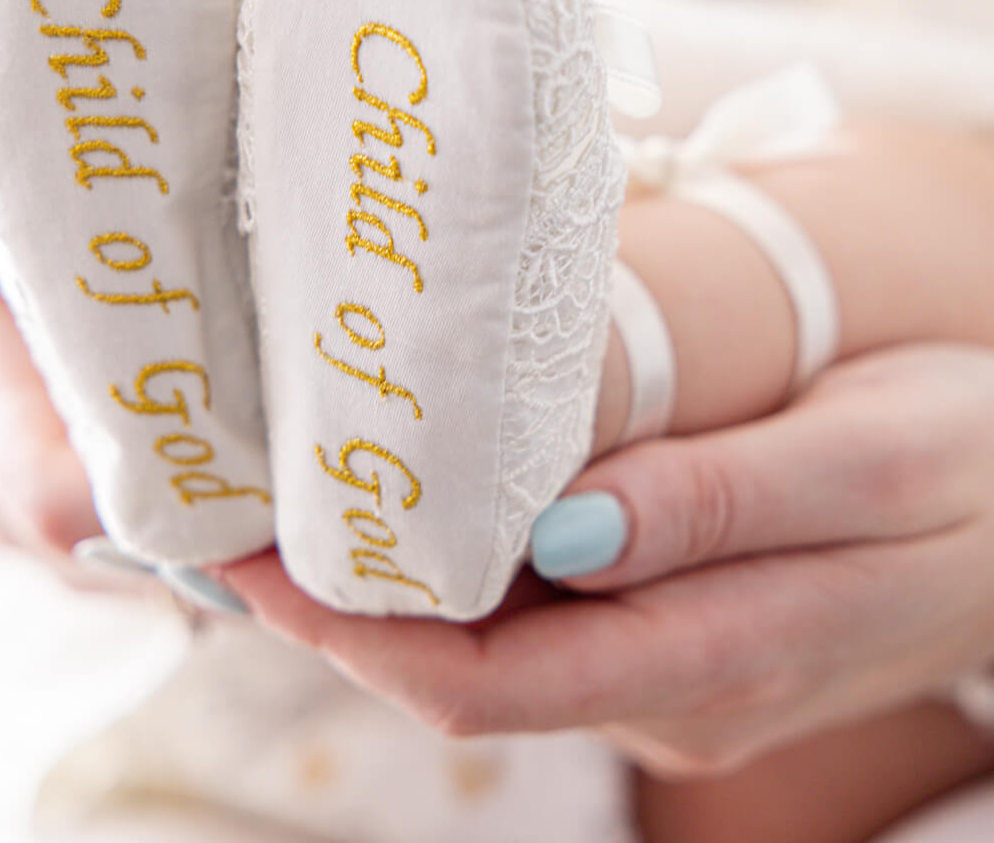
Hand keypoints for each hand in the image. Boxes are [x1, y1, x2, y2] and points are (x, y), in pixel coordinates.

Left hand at [218, 344, 993, 776]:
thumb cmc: (964, 466)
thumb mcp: (869, 463)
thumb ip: (723, 505)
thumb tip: (568, 533)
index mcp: (718, 657)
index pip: (491, 685)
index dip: (355, 636)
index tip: (249, 562)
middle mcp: (674, 686)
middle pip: (467, 676)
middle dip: (337, 613)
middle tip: (230, 518)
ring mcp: (672, 667)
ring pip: (494, 649)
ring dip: (387, 590)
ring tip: (289, 499)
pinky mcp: (675, 630)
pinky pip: (537, 615)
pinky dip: (456, 570)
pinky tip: (411, 500)